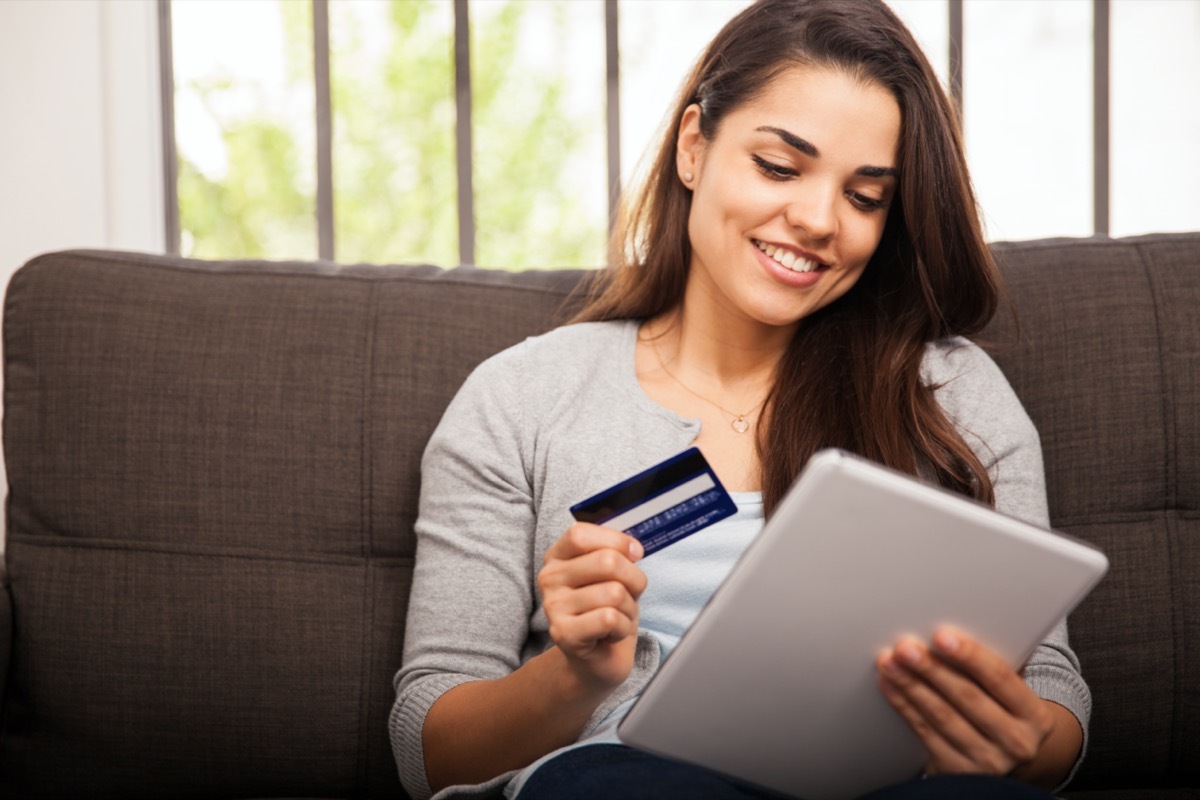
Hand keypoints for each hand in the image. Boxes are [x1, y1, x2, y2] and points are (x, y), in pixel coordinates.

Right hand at [538, 523, 646, 693]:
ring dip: (628, 608)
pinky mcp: (563, 633)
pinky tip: (611, 633)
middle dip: (633, 579)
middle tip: (629, 595)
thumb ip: (617, 553)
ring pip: (613, 592)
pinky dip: (622, 627)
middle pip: (606, 561)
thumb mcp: (613, 575)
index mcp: (558, 556)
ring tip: (616, 617)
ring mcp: (553, 606)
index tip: (634, 554)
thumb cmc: (606, 610)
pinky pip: (609, 618)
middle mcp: (550, 578)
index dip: (616, 541)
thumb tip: (633, 548)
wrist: (597, 659)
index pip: (581, 534)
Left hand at [875, 627, 1058, 778]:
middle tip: (905, 647)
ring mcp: (988, 762)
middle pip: (967, 698)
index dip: (970, 656)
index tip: (941, 636)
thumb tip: (968, 618)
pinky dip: (904, 706)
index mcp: (1034, 715)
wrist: (1008, 760)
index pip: (1000, 678)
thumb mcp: (1014, 690)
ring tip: (889, 662)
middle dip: (931, 669)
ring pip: (942, 717)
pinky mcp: (958, 773)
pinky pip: (925, 734)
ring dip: (911, 686)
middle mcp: (1016, 743)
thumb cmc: (1005, 709)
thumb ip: (998, 662)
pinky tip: (890, 686)